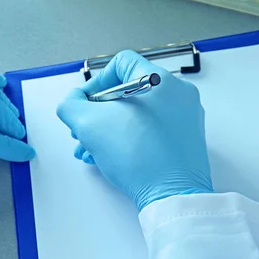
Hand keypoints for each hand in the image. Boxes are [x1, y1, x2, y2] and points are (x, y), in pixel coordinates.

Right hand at [56, 50, 211, 210]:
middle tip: (85, 130)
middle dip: (99, 112)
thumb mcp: (87, 124)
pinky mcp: (187, 140)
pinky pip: (153, 130)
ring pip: (138, 114)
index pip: (121, 63)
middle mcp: (178, 94)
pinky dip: (130, 139)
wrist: (171, 196)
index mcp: (159, 80)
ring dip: (110, 129)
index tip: (87, 103)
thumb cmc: (138, 157)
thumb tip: (73, 102)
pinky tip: (111, 157)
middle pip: (128, 92)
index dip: (97, 81)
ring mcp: (186, 118)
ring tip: (92, 150)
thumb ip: (71, 104)